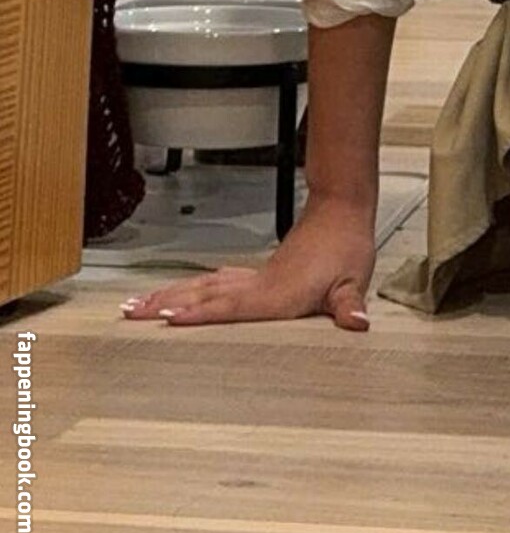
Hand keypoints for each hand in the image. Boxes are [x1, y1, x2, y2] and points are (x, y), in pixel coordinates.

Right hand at [119, 192, 377, 330]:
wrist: (342, 209)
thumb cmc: (347, 247)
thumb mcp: (353, 280)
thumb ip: (350, 305)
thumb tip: (357, 322)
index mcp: (277, 293)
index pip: (232, 307)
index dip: (201, 314)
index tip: (168, 319)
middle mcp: (258, 284)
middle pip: (203, 295)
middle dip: (165, 305)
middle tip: (129, 314)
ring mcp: (253, 277)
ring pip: (203, 287)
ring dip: (169, 296)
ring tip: (135, 306)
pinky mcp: (256, 274)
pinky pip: (215, 283)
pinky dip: (191, 289)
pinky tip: (177, 296)